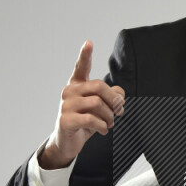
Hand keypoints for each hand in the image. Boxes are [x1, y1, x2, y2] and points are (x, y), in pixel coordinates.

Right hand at [38, 42, 124, 169]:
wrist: (67, 143)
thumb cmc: (85, 123)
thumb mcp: (101, 109)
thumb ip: (111, 97)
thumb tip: (120, 94)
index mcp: (77, 85)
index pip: (81, 67)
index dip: (85, 55)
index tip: (89, 42)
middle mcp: (69, 92)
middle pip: (98, 86)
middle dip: (114, 99)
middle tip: (119, 111)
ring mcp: (65, 105)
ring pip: (97, 103)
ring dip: (109, 116)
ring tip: (110, 123)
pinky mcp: (65, 120)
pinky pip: (91, 119)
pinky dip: (102, 126)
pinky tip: (103, 130)